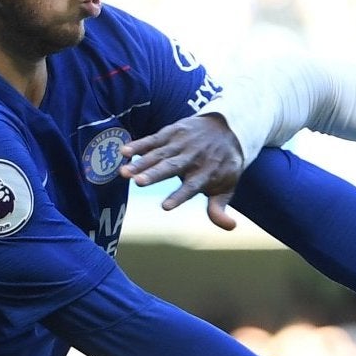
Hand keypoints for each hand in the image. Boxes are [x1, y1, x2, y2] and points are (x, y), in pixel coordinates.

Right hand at [121, 114, 243, 230]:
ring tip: (124, 173)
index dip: (179, 196)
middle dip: (155, 174)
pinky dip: (139, 144)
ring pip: (159, 154)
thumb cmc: (223, 164)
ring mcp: (181, 143)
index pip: (192, 186)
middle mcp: (192, 157)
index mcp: (206, 173)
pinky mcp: (171, 132)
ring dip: (141, 163)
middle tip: (138, 183)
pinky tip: (124, 152)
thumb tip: (230, 227)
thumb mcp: (227, 186)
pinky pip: (153, 139)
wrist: (227, 128)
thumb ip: (220, 208)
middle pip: (172, 167)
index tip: (165, 207)